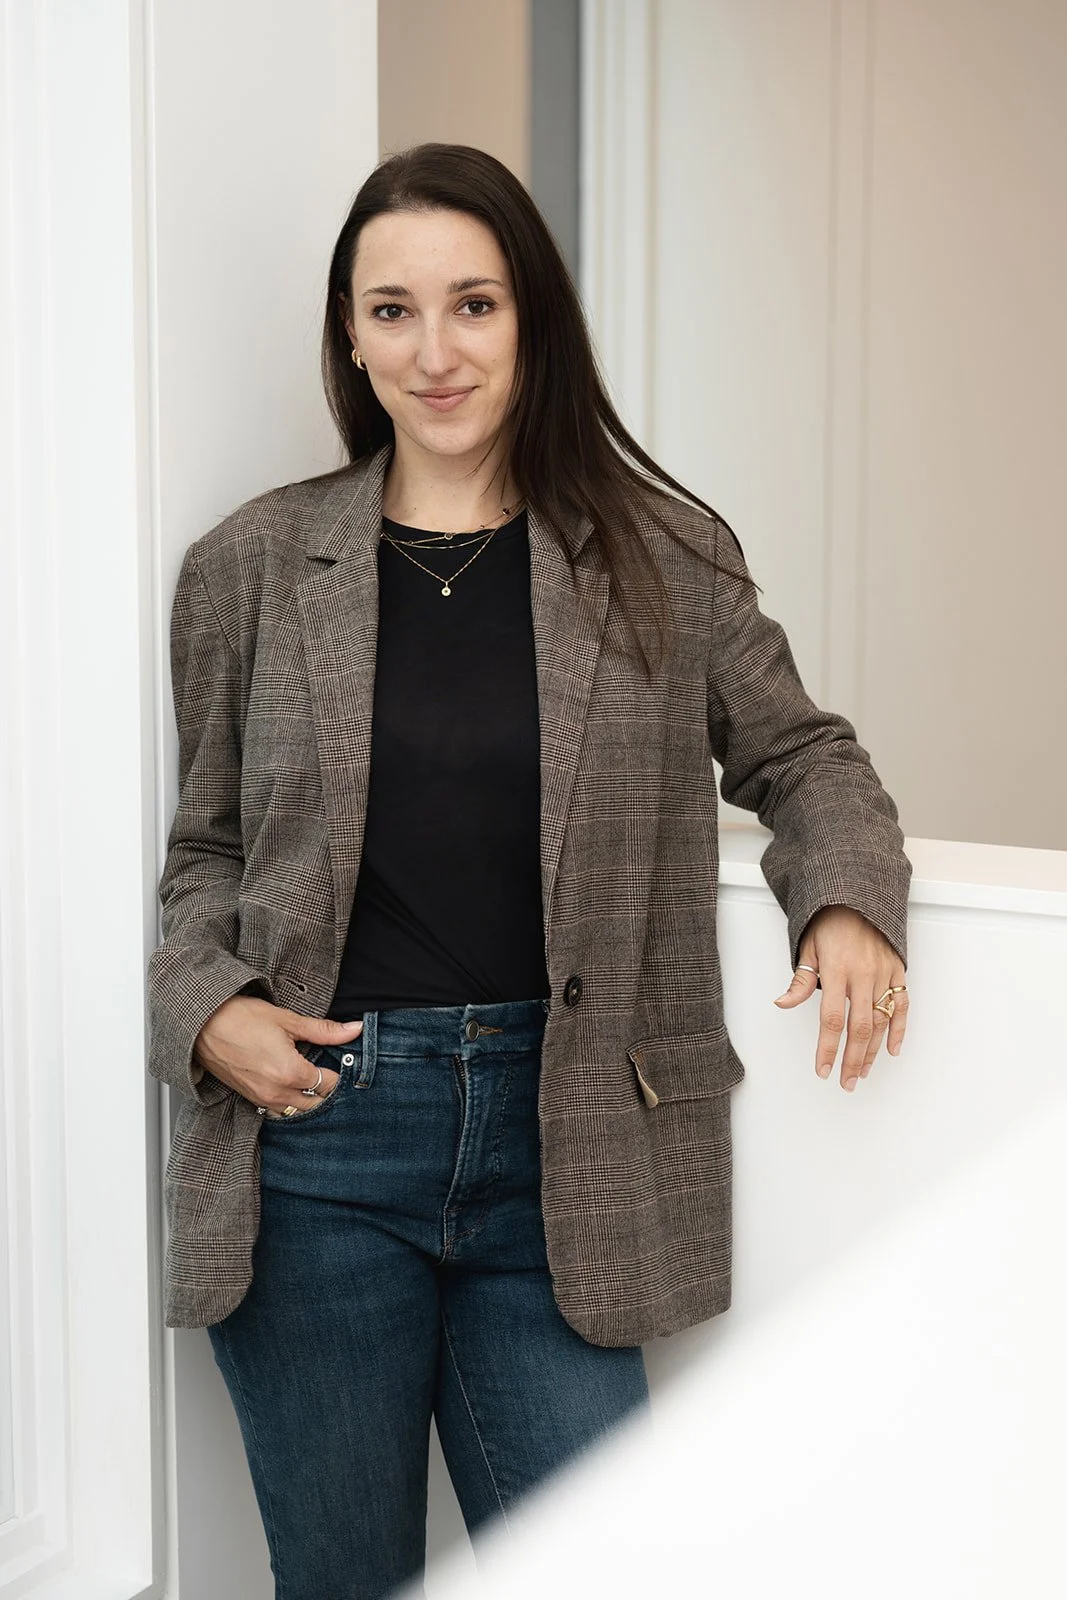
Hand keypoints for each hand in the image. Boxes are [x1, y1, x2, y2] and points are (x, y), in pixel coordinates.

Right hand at [193, 995, 363, 1113]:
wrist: (202, 1025)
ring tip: (309, 1076)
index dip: (337, 1070)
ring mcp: (262, 1099)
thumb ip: (324, 1031)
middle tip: (325, 1067)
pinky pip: (278, 1110)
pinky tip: (289, 1083)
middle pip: (316, 1103)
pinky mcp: (250, 1099)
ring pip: (297, 1111)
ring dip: (307, 1098)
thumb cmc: (241, 1018)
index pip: (329, 1083)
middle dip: (324, 1088)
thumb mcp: (288, 1021)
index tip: (338, 1058)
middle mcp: (278, 1093)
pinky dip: (289, 1102)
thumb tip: (354, 1030)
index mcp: (291, 1073)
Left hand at [773, 905, 907, 1091]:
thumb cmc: (829, 922)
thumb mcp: (808, 947)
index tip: (823, 1070)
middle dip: (852, 1059)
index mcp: (836, 969)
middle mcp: (863, 974)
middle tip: (846, 1082)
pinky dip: (899, 1028)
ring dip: (872, 1050)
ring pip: (881, 1020)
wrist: (857, 896)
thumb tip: (782, 1003)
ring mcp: (883, 972)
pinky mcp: (898, 969)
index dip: (828, 1048)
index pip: (831, 1019)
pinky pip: (902, 1004)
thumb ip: (800, 981)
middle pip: (859, 1027)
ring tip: (862, 1072)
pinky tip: (892, 1050)